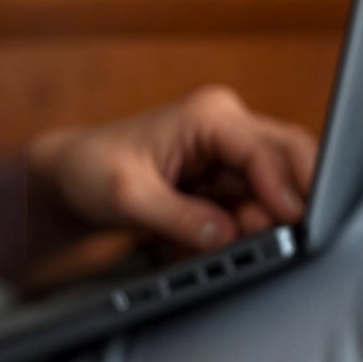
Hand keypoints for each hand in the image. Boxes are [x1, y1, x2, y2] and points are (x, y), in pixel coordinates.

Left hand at [27, 86, 318, 250]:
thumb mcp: (127, 197)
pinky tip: (181, 242)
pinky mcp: (221, 184)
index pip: (267, 149)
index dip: (284, 187)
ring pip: (268, 197)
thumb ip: (178, 218)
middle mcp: (227, 130)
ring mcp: (227, 158)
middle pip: (287, 165)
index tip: (292, 221)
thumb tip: (226, 236)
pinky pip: (242, 215)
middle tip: (269, 244)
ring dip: (243, 230)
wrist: (70, 179)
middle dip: (279, 207)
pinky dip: (222, 237)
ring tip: (186, 245)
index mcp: (209, 116)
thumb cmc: (91, 171)